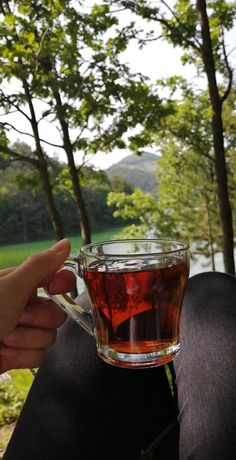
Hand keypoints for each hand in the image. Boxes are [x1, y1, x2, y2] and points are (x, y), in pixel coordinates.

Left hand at [0, 239, 69, 373]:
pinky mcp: (19, 354)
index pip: (56, 278)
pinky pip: (40, 356)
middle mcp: (23, 305)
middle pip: (57, 312)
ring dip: (27, 340)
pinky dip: (21, 356)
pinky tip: (2, 354)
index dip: (62, 284)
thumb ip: (40, 265)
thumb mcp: (10, 287)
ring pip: (50, 336)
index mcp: (20, 284)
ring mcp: (22, 331)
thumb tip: (66, 243)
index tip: (54, 289)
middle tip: (18, 319)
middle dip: (38, 320)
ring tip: (4, 339)